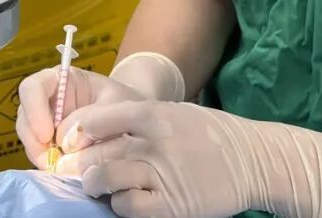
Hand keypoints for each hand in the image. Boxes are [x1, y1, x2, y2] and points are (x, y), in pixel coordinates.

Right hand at [16, 66, 143, 169]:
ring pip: (30, 139)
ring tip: (61, 167)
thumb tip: (65, 142)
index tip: (47, 134)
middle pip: (25, 117)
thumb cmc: (125, 103)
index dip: (34, 110)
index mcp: (62, 79)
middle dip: (35, 141)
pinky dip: (49, 163)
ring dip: (41, 155)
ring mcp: (47, 122)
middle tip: (51, 160)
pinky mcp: (50, 143)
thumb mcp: (117, 105)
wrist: (134, 119)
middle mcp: (49, 99)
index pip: (33, 87)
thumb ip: (94, 119)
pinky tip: (64, 169)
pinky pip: (40, 154)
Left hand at [59, 100, 321, 217]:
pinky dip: (120, 204)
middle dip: (77, 165)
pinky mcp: (171, 207)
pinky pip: (126, 207)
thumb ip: (139, 120)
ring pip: (104, 181)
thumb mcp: (177, 113)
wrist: (253, 159)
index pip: (98, 119)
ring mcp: (163, 176)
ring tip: (98, 185)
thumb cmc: (210, 134)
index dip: (76, 132)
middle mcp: (156, 143)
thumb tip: (92, 130)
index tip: (69, 140)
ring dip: (95, 185)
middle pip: (96, 154)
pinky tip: (128, 199)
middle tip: (73, 169)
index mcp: (156, 115)